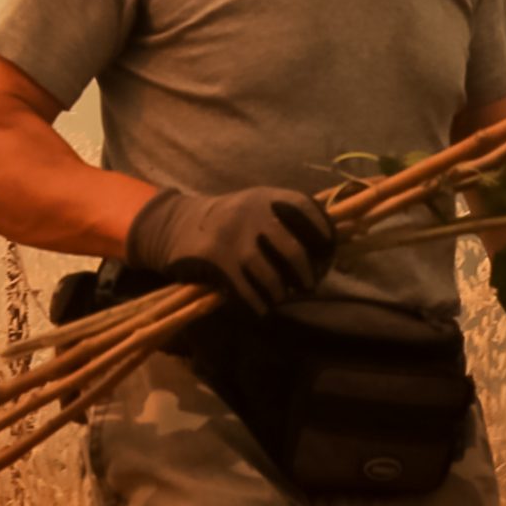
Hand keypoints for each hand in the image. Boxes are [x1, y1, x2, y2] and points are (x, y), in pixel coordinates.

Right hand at [124, 186, 335, 314]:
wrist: (176, 224)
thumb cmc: (226, 219)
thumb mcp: (253, 205)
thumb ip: (282, 216)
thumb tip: (324, 241)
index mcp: (265, 198)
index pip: (303, 207)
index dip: (321, 227)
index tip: (329, 246)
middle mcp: (252, 214)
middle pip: (292, 249)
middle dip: (306, 273)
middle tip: (308, 285)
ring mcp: (233, 237)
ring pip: (270, 275)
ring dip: (280, 292)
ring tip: (281, 296)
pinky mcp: (216, 260)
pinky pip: (245, 289)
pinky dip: (257, 303)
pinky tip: (261, 308)